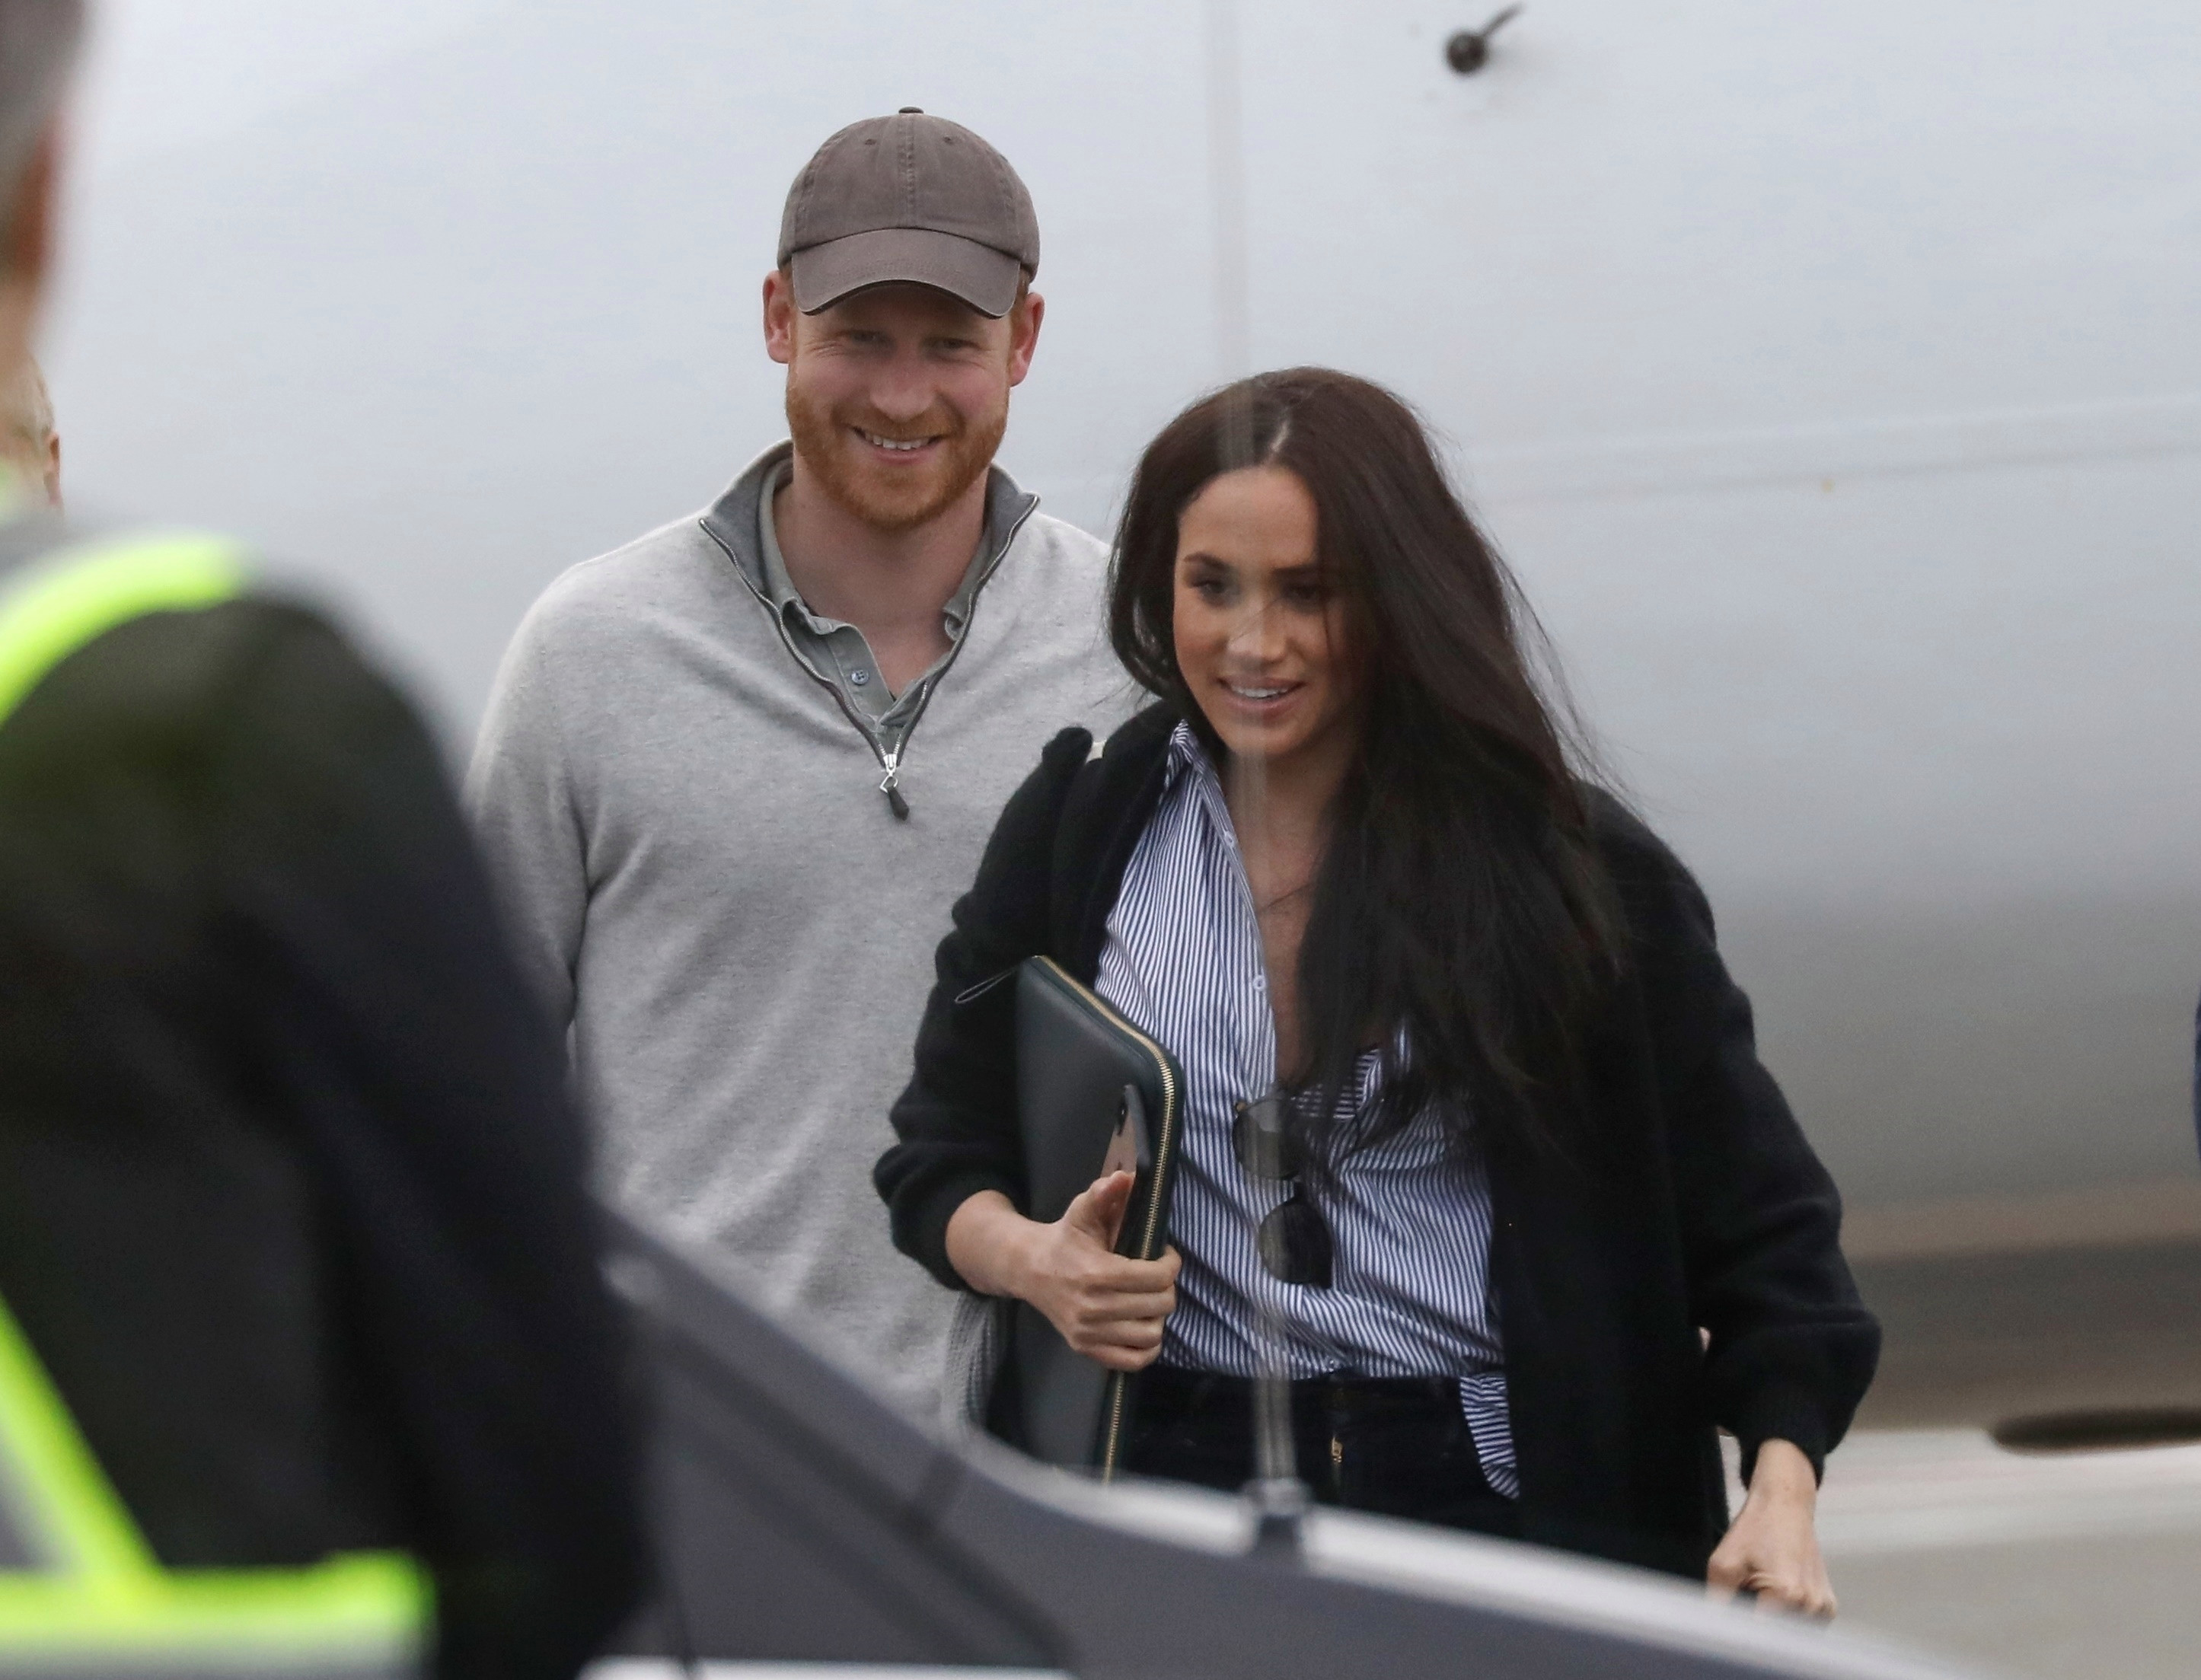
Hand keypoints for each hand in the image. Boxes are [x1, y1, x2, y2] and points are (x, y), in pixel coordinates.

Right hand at [945, 1176, 1179, 1372]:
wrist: (1028, 1269)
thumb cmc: (1063, 1239)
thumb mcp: (1081, 1211)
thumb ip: (1103, 1194)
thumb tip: (1125, 1177)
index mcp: (1096, 1273)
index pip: (1155, 1277)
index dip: (1170, 1264)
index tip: (1165, 1255)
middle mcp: (1093, 1308)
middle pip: (1158, 1305)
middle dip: (1166, 1287)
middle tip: (1158, 1276)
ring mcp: (1088, 1333)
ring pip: (1150, 1335)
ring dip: (1158, 1316)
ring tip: (1150, 1300)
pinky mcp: (1085, 1349)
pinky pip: (1131, 1361)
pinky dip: (1146, 1348)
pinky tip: (1144, 1326)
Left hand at [1707, 1438, 1835, 1619]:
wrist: (1786, 1505)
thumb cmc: (1754, 1530)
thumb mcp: (1724, 1562)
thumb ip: (1717, 1601)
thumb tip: (1712, 1628)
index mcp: (1786, 1593)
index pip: (1757, 1635)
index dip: (1738, 1631)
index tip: (1728, 1621)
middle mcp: (1810, 1604)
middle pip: (1775, 1636)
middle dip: (1755, 1625)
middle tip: (1745, 1595)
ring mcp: (1823, 1607)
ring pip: (1789, 1634)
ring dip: (1772, 1622)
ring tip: (1761, 1590)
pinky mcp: (1828, 1607)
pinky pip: (1803, 1626)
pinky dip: (1787, 1617)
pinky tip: (1776, 1594)